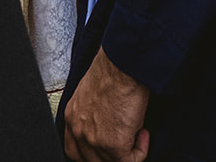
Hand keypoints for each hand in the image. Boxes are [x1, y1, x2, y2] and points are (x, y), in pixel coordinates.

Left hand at [62, 47, 149, 161]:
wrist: (125, 64)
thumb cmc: (115, 68)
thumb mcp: (94, 92)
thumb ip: (95, 114)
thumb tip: (110, 124)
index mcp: (72, 115)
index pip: (75, 149)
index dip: (93, 152)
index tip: (108, 146)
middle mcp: (78, 130)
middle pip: (91, 160)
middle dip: (110, 155)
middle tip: (126, 144)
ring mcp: (93, 140)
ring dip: (127, 153)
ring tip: (137, 134)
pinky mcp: (113, 144)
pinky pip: (129, 161)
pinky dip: (140, 151)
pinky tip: (143, 133)